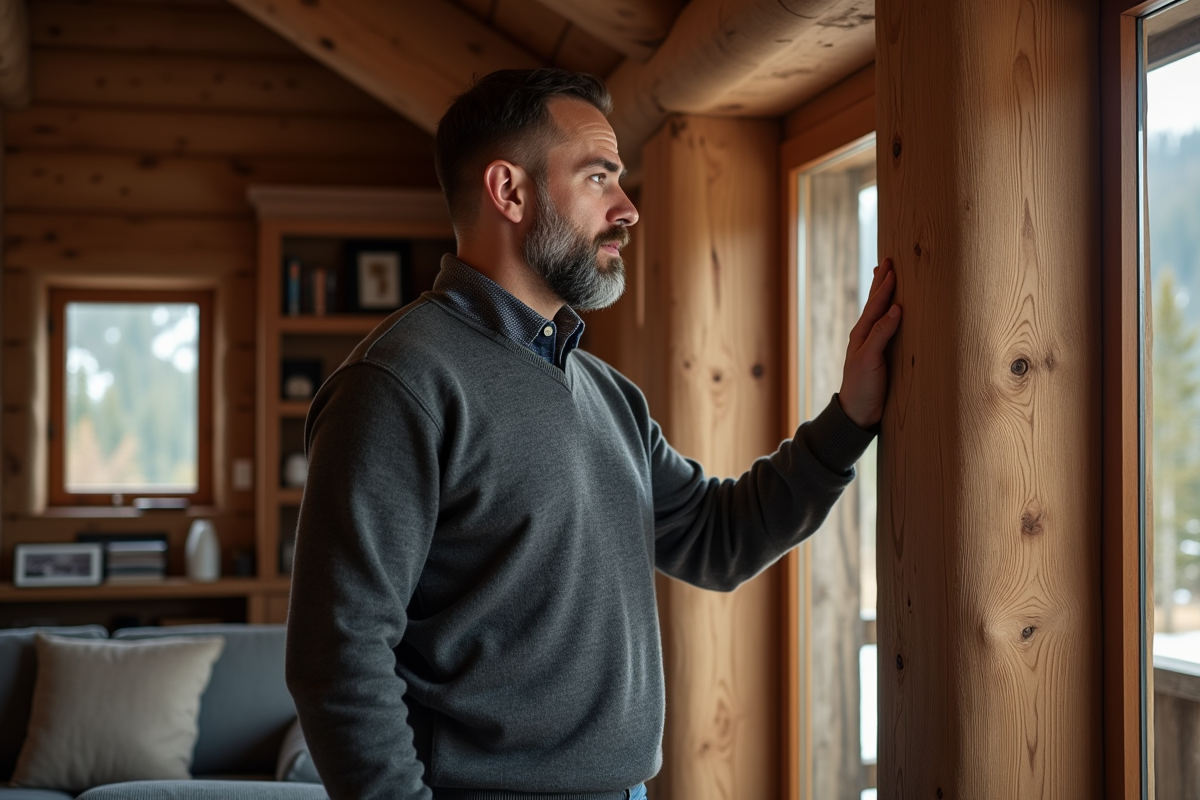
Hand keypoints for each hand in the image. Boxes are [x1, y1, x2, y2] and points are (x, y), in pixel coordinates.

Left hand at [838, 258, 901, 428]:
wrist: (858, 413)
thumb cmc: (862, 387)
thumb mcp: (869, 359)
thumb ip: (881, 333)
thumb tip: (896, 308)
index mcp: (862, 334)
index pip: (876, 304)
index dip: (884, 286)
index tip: (892, 267)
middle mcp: (867, 335)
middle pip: (876, 303)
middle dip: (882, 282)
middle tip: (887, 261)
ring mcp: (875, 345)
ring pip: (881, 313)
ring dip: (885, 294)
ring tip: (887, 277)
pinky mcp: (883, 355)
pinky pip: (888, 327)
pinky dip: (891, 313)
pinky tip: (895, 310)